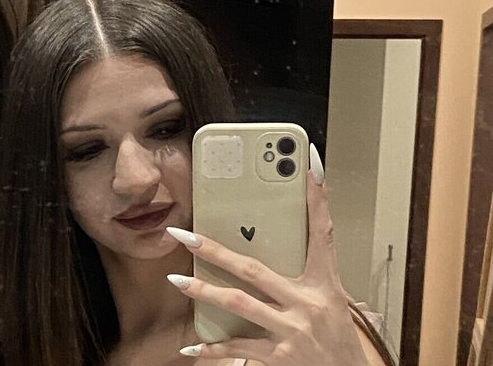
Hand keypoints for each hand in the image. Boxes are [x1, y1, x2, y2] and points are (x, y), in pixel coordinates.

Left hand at [165, 144, 369, 365]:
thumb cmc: (335, 337)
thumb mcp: (331, 300)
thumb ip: (305, 275)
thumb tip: (268, 242)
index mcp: (324, 285)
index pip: (322, 234)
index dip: (317, 199)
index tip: (308, 164)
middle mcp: (308, 304)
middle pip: (255, 269)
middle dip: (215, 251)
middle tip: (184, 235)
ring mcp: (293, 332)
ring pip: (238, 304)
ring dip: (203, 292)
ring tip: (175, 280)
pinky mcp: (280, 358)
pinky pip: (237, 349)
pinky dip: (212, 348)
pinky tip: (190, 346)